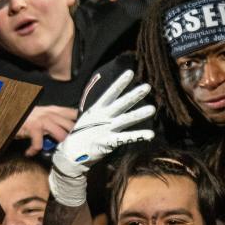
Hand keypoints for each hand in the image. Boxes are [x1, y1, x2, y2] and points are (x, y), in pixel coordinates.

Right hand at [16, 105, 77, 156]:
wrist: (10, 114)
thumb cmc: (28, 117)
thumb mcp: (44, 115)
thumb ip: (56, 121)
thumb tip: (69, 132)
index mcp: (55, 110)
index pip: (74, 114)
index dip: (82, 124)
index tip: (86, 134)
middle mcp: (51, 113)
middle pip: (71, 126)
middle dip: (74, 139)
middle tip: (72, 149)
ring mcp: (43, 119)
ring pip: (60, 135)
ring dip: (60, 146)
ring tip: (57, 153)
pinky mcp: (33, 127)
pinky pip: (39, 143)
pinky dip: (33, 150)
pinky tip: (29, 152)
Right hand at [50, 69, 154, 205]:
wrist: (71, 152)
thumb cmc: (83, 134)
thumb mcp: (91, 117)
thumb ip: (103, 111)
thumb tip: (114, 104)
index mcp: (98, 109)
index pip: (110, 93)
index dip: (120, 83)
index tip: (130, 72)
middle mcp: (104, 117)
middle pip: (121, 104)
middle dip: (134, 95)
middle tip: (147, 86)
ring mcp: (106, 129)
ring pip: (126, 119)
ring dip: (139, 114)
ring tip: (152, 109)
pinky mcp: (108, 142)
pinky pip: (126, 138)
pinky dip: (138, 136)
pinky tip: (150, 135)